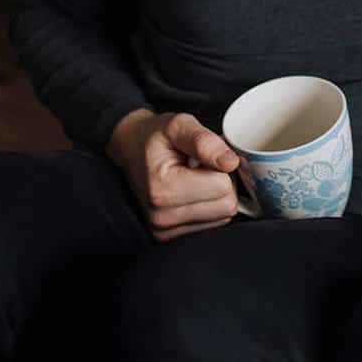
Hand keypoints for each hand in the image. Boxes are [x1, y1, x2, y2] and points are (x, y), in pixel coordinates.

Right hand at [107, 110, 241, 241]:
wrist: (130, 150)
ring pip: (223, 216)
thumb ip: (205, 142)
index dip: (221, 166)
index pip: (223, 186)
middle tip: (200, 167)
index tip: (202, 157)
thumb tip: (231, 163)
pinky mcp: (172, 236)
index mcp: (162, 190)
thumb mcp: (178, 125)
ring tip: (194, 178)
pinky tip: (192, 192)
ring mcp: (166, 231)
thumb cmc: (155, 137)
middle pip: (227, 206)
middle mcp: (162, 218)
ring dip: (217, 195)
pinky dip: (210, 206)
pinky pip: (213, 223)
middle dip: (223, 182)